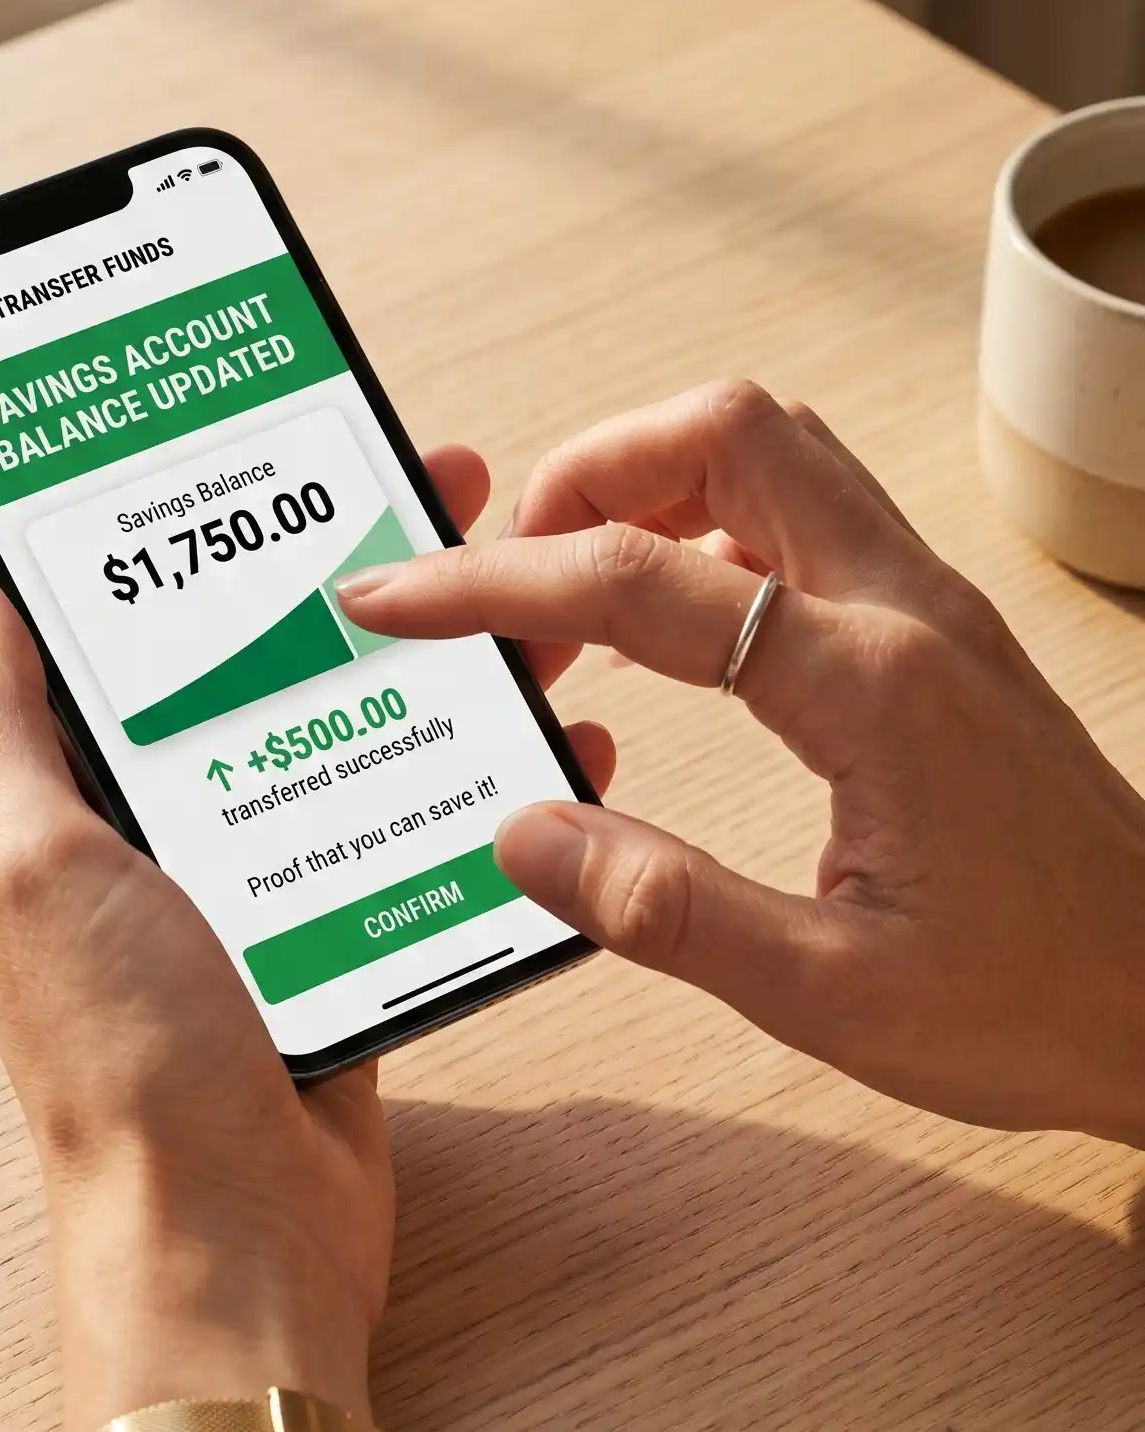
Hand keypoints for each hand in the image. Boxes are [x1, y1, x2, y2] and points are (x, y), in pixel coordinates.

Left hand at [0, 450, 613, 1431]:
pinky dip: (458, 776)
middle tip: (435, 484)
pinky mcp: (332, 937)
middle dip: (333, 567)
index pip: (105, 624)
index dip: (173, 525)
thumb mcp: (35, 865)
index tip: (253, 436)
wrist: (236, 1242)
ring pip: (333, 730)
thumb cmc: (122, 1061)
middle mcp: (146, 833)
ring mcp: (246, 886)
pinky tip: (536, 729)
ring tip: (513, 585)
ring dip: (417, 657)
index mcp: (56, 801)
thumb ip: (2, 723)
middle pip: (244, 660)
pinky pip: (395, 826)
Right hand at [336, 381, 1144, 1143]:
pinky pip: (806, 514)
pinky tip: (666, 633)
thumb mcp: (829, 993)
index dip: (492, 583)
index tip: (396, 599)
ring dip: (651, 486)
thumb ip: (664, 908)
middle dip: (584, 472)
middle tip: (503, 574)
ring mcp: (929, 607)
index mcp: (869, 683)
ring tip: (568, 598)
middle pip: (726, 429)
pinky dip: (708, 530)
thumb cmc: (1035, 1001)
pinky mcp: (934, 633)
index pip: (638, 579)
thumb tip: (525, 833)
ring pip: (774, 451)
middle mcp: (905, 608)